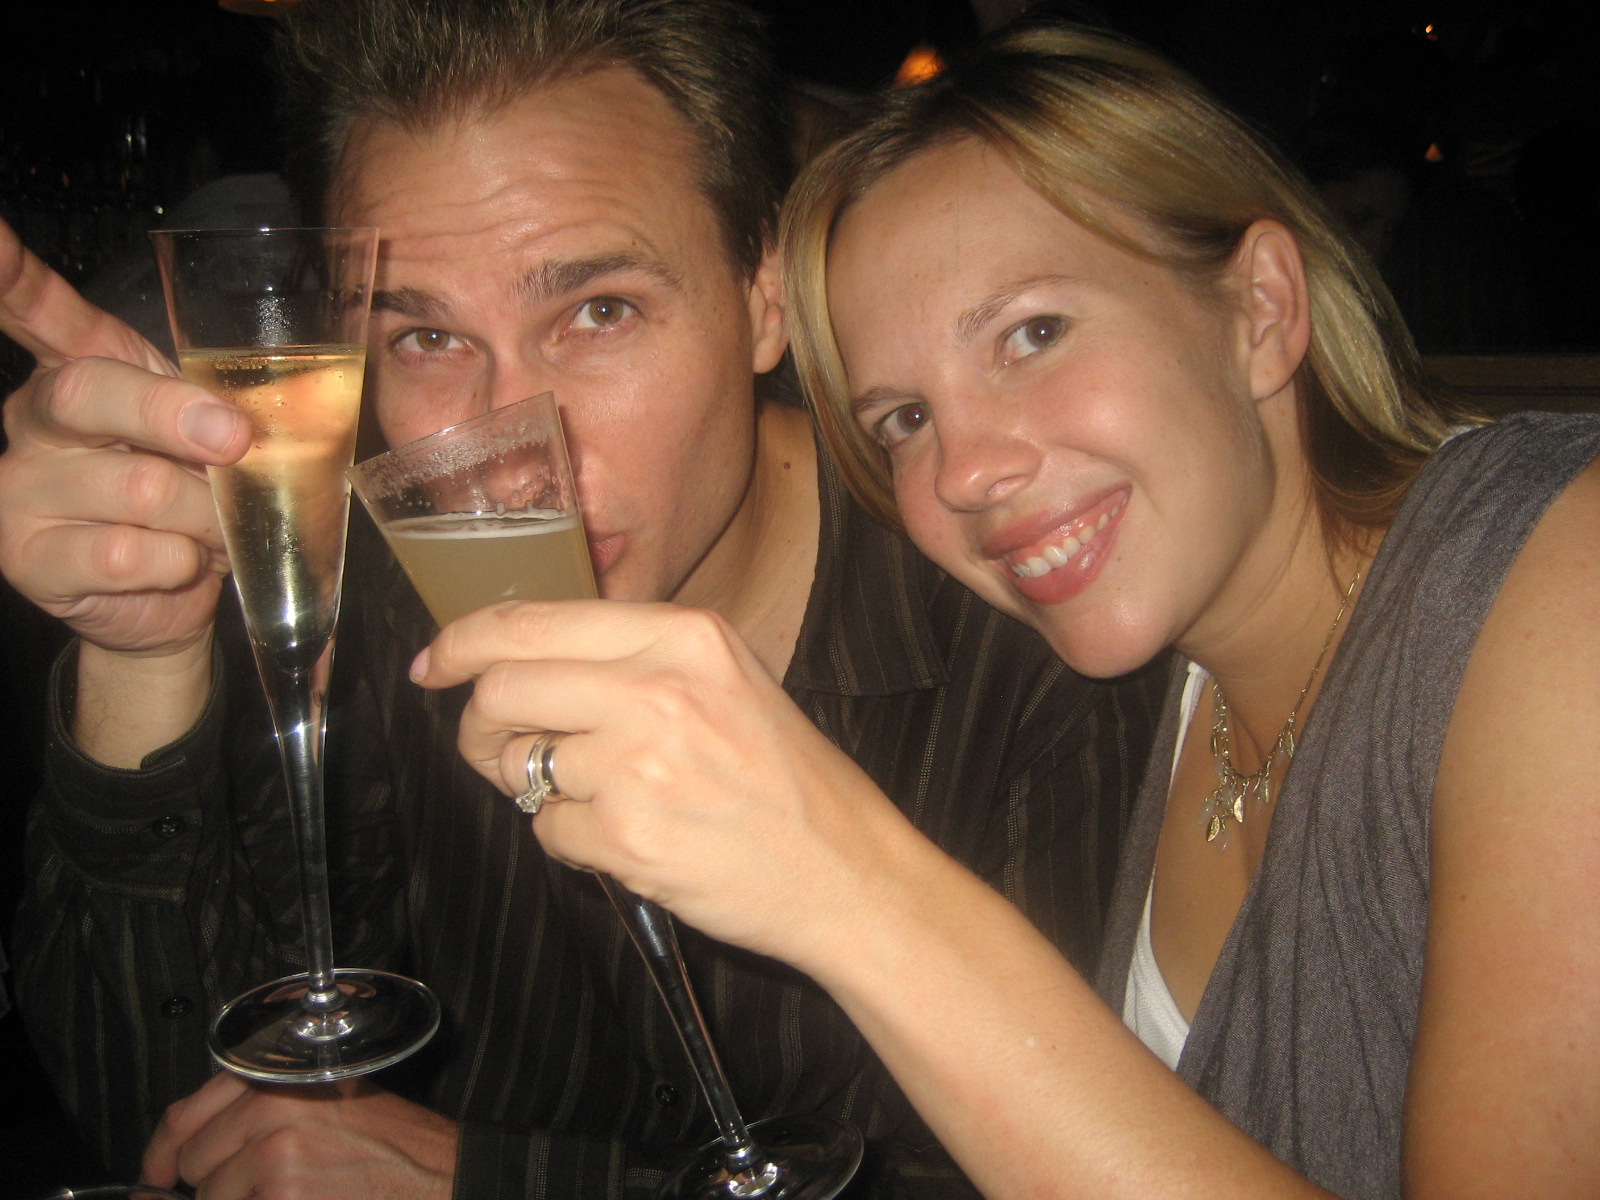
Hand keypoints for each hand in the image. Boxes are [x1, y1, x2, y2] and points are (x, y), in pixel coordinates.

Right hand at [0, 217, 250, 659]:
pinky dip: (177, 561)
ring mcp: (22, 489)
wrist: (169, 594)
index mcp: (81, 369)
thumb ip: (230, 407)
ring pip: (135, 487)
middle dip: (176, 418)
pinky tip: (179, 562)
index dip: (11, 273)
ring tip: (213, 527)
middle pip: (90, 394)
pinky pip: (122, 553)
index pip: (35, 306)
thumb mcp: (215, 437)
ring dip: (203, 515)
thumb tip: (257, 415)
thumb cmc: (193, 496)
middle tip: (233, 443)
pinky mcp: (30, 558)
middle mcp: (33, 419)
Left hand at [141, 1072, 456, 1199]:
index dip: (164, 1151)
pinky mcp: (283, 1198)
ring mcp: (273, 1159)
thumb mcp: (324, 1102)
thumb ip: (254, 1115)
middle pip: (191, 1163)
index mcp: (278, 1078)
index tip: (157, 1174)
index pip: (185, 1115)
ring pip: (211, 1198)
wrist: (440, 1174)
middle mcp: (270, 1110)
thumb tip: (172, 1159)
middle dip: (215, 1183)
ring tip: (296, 1192)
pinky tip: (305, 1198)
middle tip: (262, 1184)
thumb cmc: (393, 1141)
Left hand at [413, 599, 917, 967]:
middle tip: (494, 748)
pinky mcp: (627, 836)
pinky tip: (630, 840)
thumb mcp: (726, 679)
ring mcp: (638, 764)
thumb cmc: (787, 778)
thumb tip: (519, 665)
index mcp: (681, 636)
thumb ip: (632, 660)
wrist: (844, 870)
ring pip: (519, 766)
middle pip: (503, 689)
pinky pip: (547, 833)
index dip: (461, 642)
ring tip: (604, 801)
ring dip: (536, 790)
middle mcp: (656, 688)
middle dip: (480, 726)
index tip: (433, 664)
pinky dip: (572, 842)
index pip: (529, 622)